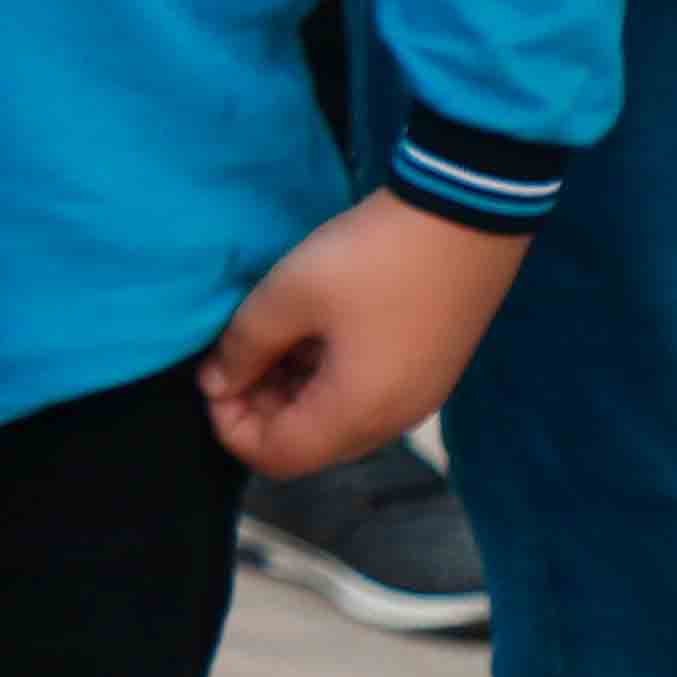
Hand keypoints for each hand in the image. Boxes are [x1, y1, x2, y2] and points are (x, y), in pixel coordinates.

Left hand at [201, 190, 532, 478]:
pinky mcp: (428, 372)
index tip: (211, 375)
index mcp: (357, 414)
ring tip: (266, 336)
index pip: (277, 457)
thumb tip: (216, 385)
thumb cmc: (369, 260)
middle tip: (234, 353)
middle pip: (308, 445)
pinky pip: (364, 397)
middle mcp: (392, 422)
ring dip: (291, 390)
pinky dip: (326, 378)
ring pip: (336, 420)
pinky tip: (309, 331)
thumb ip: (243, 348)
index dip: (229, 425)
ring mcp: (417, 398)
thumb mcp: (288, 296)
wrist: (465, 219)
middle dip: (259, 408)